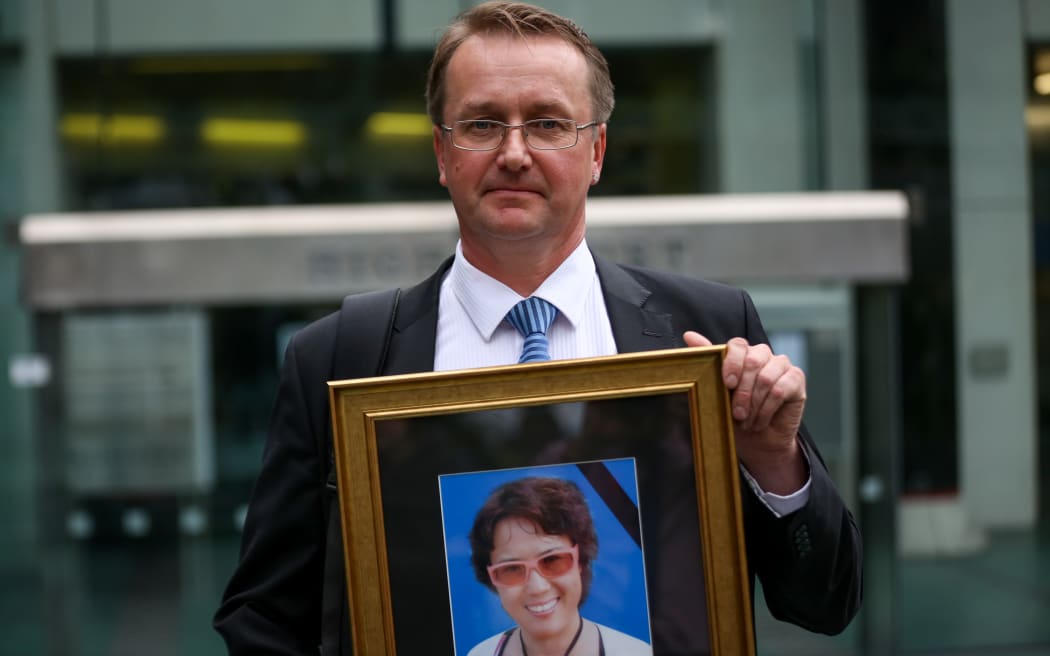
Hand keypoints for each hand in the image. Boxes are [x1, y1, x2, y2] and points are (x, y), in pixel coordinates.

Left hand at [683, 331, 806, 493]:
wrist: (756, 441)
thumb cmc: (734, 415)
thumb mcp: (717, 390)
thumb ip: (709, 360)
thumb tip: (689, 335)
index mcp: (742, 354)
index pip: (738, 345)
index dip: (732, 363)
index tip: (727, 384)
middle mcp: (762, 355)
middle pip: (753, 361)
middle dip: (742, 391)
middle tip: (737, 413)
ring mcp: (781, 365)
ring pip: (766, 378)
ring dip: (754, 404)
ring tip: (747, 420)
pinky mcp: (796, 379)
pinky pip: (781, 389)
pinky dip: (767, 409)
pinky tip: (761, 420)